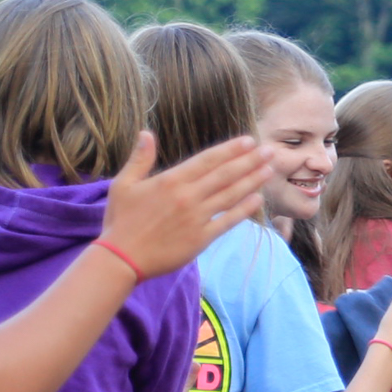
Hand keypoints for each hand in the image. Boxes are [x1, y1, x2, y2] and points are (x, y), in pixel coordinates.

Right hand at [100, 132, 271, 276]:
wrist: (120, 259)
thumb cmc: (120, 221)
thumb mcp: (123, 185)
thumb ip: (139, 159)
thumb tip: (146, 133)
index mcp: (170, 181)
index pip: (207, 160)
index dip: (230, 150)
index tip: (249, 141)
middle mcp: (187, 197)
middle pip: (225, 175)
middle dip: (250, 161)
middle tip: (270, 151)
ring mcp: (196, 218)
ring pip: (230, 195)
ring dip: (252, 181)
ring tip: (270, 170)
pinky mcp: (200, 239)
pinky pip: (227, 221)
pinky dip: (244, 210)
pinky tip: (257, 200)